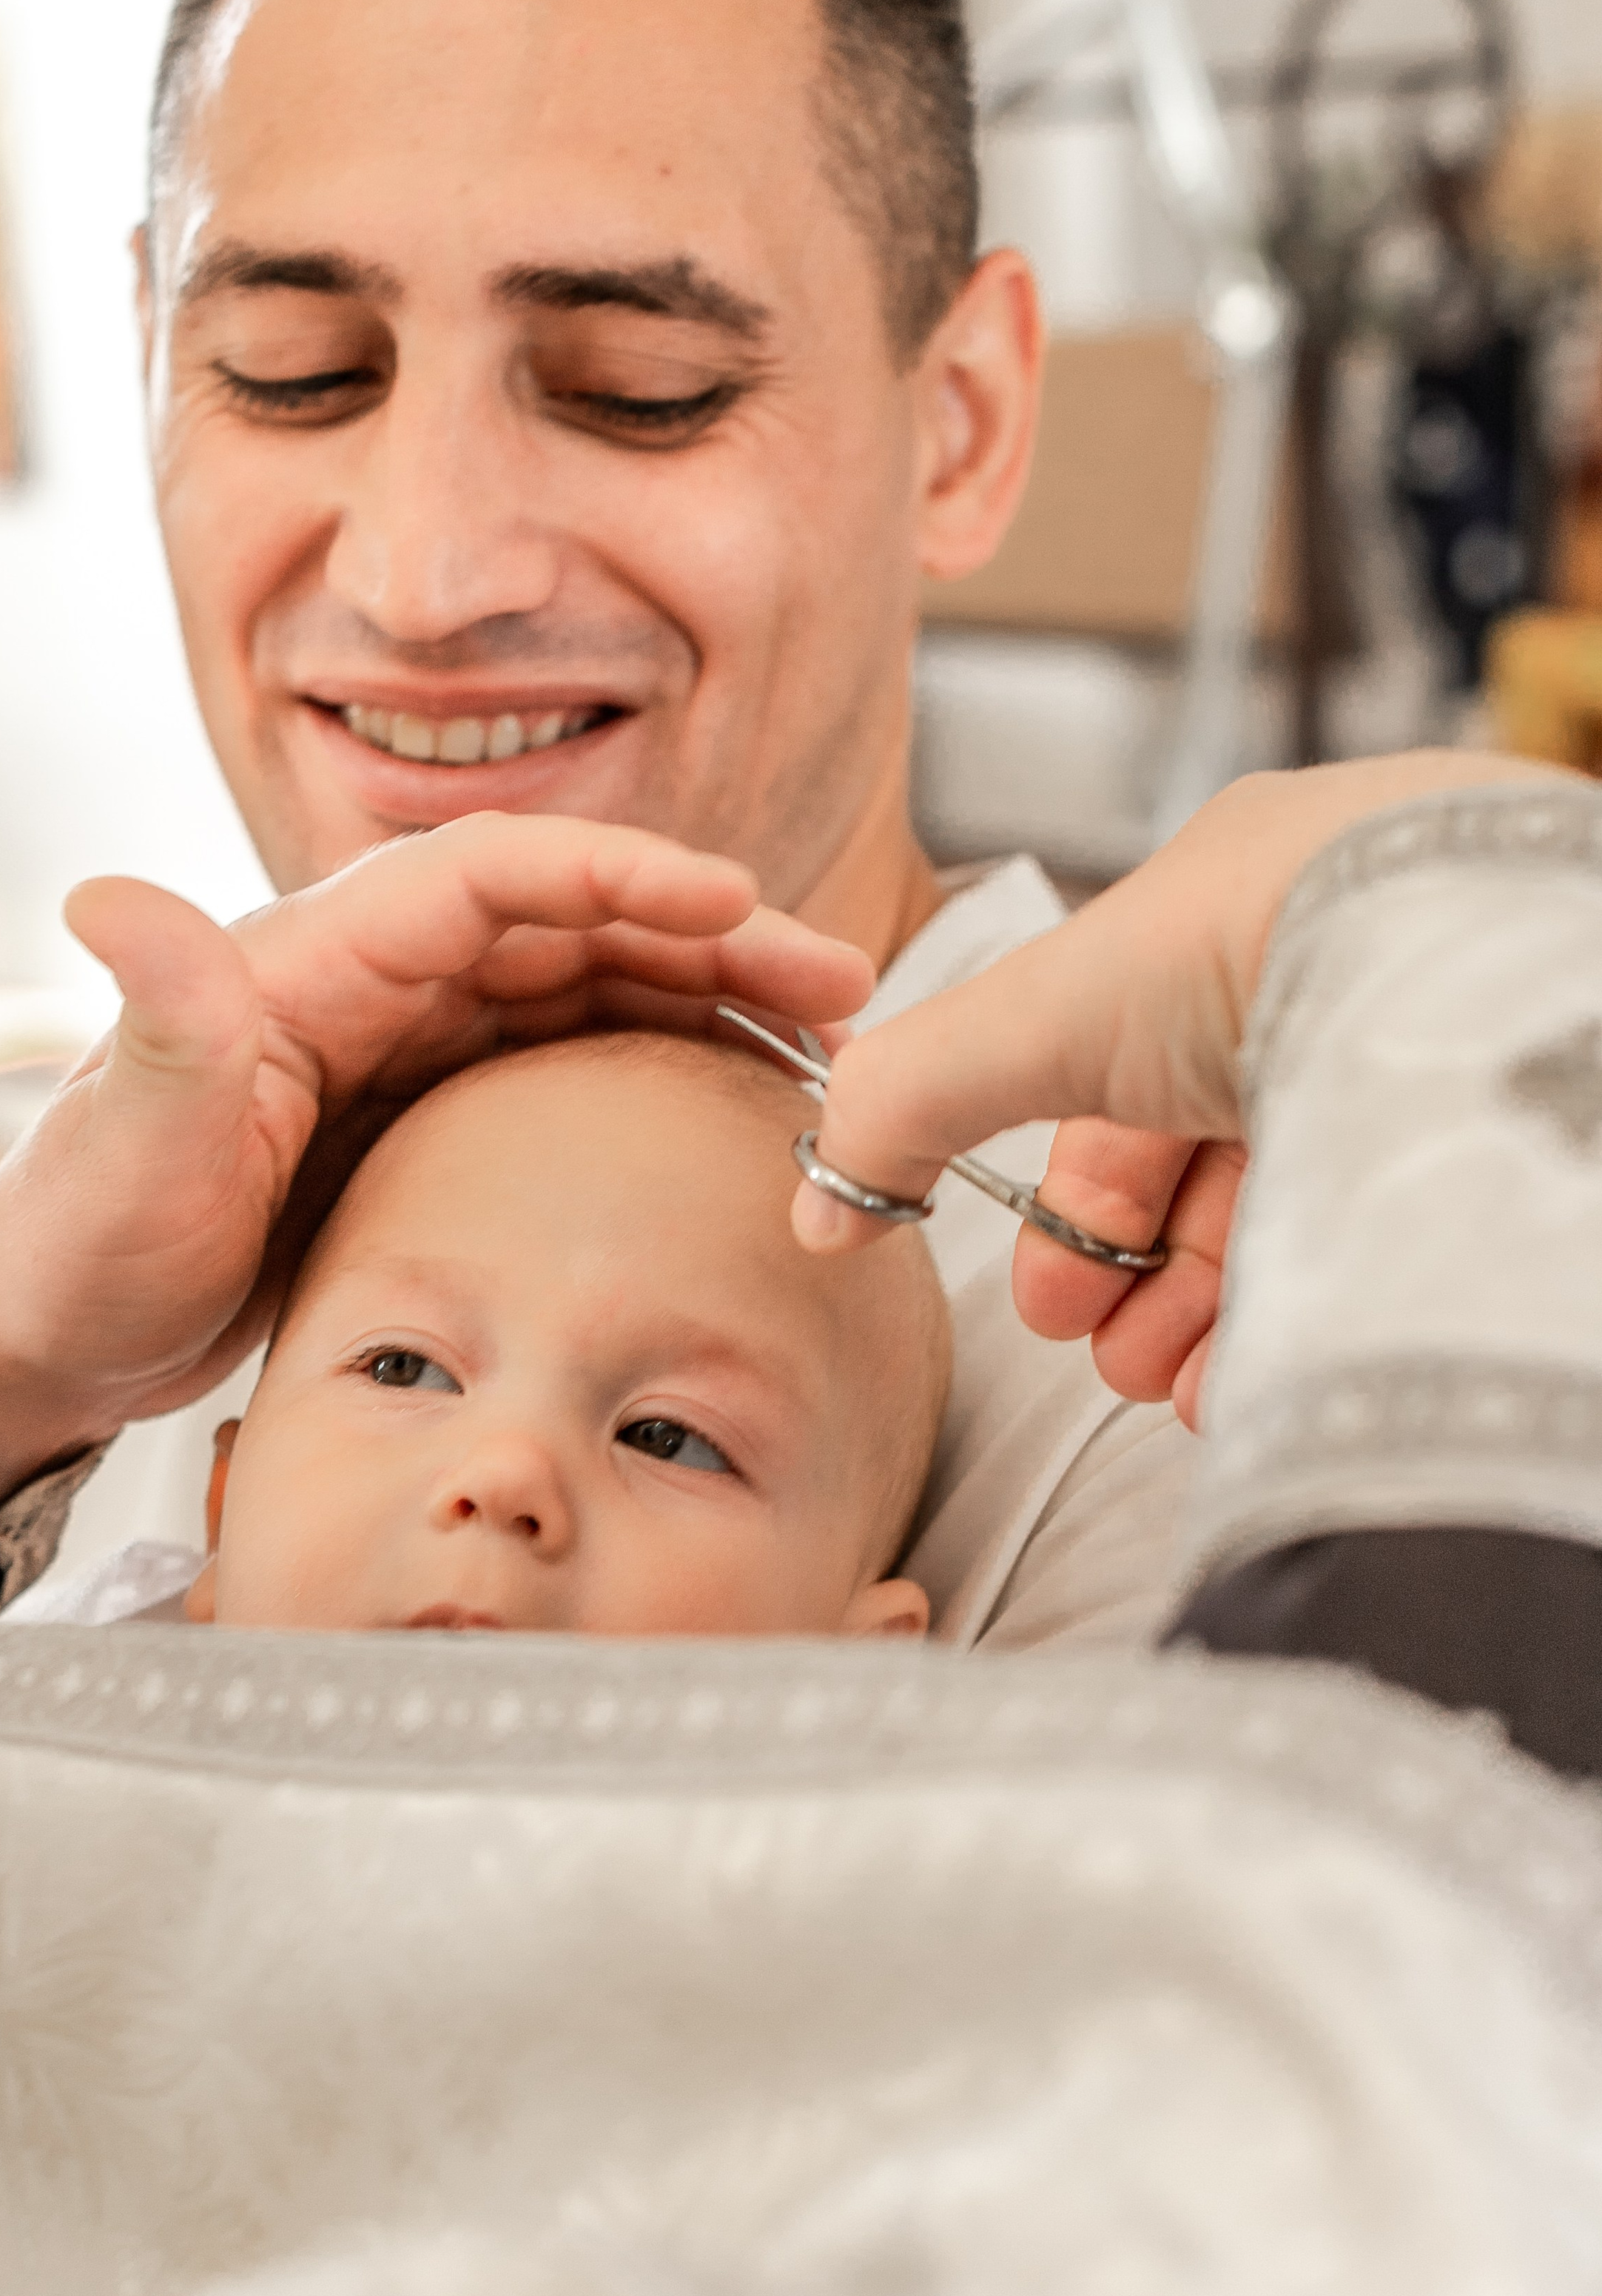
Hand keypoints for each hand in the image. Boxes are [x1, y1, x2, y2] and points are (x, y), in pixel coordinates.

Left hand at [0, 813, 871, 1493]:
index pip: (488, 879)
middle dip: (711, 941)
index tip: (735, 906)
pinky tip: (738, 1102)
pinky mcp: (426, 1116)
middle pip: (569, 925)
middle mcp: (371, 986)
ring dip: (707, 1001)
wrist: (56, 1335)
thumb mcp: (130, 1146)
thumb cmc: (82, 1242)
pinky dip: (658, 1065)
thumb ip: (161, 1026)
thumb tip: (107, 894)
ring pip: (587, 989)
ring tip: (825, 1046)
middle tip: (839, 991)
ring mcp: (406, 1049)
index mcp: (311, 964)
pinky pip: (568, 1064)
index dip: (619, 874)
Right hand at [793, 754, 1564, 1427]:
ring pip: (1288, 1206)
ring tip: (1163, 1386)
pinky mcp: (1477, 1124)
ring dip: (1201, 1315)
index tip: (1046, 1297)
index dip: (1075, 1199)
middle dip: (1133, 1277)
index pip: (1130, 1075)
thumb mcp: (1032, 1018)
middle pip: (1201, 1159)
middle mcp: (1327, 969)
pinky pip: (1372, 1235)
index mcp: (1225, 909)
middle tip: (1100, 1354)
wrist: (1453, 955)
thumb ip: (907, 1104)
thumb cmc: (1248, 944)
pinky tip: (1240, 1378)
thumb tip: (817, 1208)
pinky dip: (1294, 1318)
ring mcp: (1415, 1044)